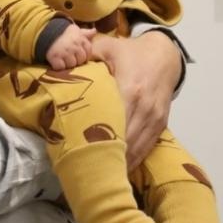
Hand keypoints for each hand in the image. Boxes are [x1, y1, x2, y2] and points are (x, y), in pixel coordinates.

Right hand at [45, 24, 94, 70]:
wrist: (46, 31)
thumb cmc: (63, 32)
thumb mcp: (75, 30)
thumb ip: (86, 33)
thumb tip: (95, 31)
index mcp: (81, 40)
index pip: (88, 53)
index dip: (83, 55)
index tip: (78, 54)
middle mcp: (74, 46)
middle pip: (80, 61)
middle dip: (76, 60)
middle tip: (69, 57)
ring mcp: (65, 52)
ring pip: (71, 65)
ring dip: (67, 64)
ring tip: (63, 60)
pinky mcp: (55, 57)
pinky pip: (60, 67)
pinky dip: (58, 66)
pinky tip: (57, 62)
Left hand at [92, 32, 180, 166]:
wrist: (165, 55)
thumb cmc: (131, 52)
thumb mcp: (107, 46)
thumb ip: (84, 54)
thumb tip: (58, 62)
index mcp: (130, 88)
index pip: (114, 120)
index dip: (98, 138)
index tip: (79, 152)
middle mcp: (145, 107)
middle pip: (125, 140)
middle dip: (106, 156)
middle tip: (85, 170)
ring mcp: (155, 118)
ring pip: (136, 148)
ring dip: (119, 162)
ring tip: (99, 175)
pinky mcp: (161, 124)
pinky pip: (146, 148)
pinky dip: (133, 160)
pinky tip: (118, 170)